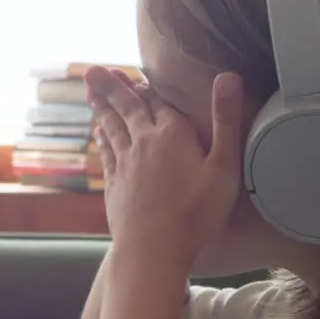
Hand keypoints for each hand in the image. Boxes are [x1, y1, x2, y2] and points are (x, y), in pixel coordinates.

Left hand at [85, 66, 244, 264]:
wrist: (154, 248)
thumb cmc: (196, 212)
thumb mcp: (224, 166)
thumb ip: (226, 120)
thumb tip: (228, 76)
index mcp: (173, 134)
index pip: (158, 101)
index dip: (148, 86)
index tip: (137, 73)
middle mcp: (144, 142)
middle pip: (128, 108)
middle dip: (113, 87)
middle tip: (95, 70)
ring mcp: (126, 162)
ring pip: (112, 126)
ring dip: (103, 107)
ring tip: (91, 90)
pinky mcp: (115, 183)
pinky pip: (106, 151)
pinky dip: (102, 137)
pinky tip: (98, 131)